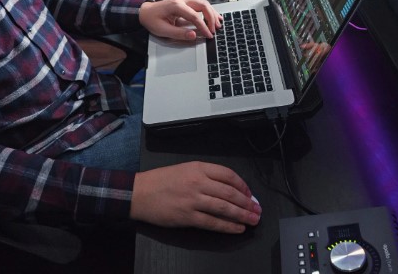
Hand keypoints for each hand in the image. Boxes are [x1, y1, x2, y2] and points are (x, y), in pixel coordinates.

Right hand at [130, 161, 260, 232]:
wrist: (139, 193)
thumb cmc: (160, 180)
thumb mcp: (184, 169)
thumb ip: (204, 175)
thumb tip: (228, 188)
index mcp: (198, 168)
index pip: (228, 175)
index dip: (242, 185)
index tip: (250, 194)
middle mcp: (198, 182)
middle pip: (230, 192)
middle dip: (247, 202)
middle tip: (257, 210)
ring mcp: (193, 200)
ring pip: (224, 208)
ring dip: (242, 215)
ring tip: (253, 220)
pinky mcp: (187, 217)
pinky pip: (213, 222)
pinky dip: (227, 226)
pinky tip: (237, 229)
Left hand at [139, 0, 221, 40]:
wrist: (145, 12)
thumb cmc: (152, 20)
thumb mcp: (163, 30)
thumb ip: (179, 33)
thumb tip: (193, 36)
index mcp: (176, 6)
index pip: (195, 16)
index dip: (203, 27)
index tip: (208, 35)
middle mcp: (182, 1)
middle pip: (203, 6)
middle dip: (211, 18)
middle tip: (215, 30)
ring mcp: (184, 1)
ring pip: (203, 4)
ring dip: (212, 13)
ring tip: (218, 24)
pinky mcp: (185, 3)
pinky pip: (200, 5)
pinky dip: (209, 11)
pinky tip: (215, 17)